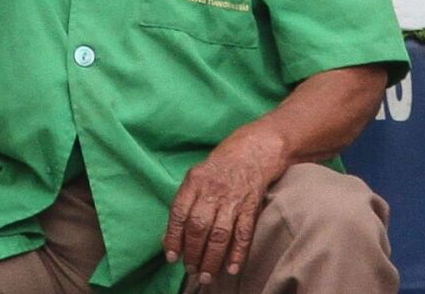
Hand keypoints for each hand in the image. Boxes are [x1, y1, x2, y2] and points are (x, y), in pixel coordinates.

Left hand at [163, 126, 287, 283]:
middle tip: (192, 270)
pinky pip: (244, 232)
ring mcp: (233, 197)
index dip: (173, 237)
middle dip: (194, 252)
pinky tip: (232, 269)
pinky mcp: (252, 204)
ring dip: (212, 258)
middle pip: (199, 226)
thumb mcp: (198, 176)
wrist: (255, 148)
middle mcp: (212, 189)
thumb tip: (169, 238)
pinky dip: (238, 253)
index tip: (172, 257)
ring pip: (220, 234)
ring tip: (207, 276)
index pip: (179, 213)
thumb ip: (185, 203)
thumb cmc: (221, 165)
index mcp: (194, 180)